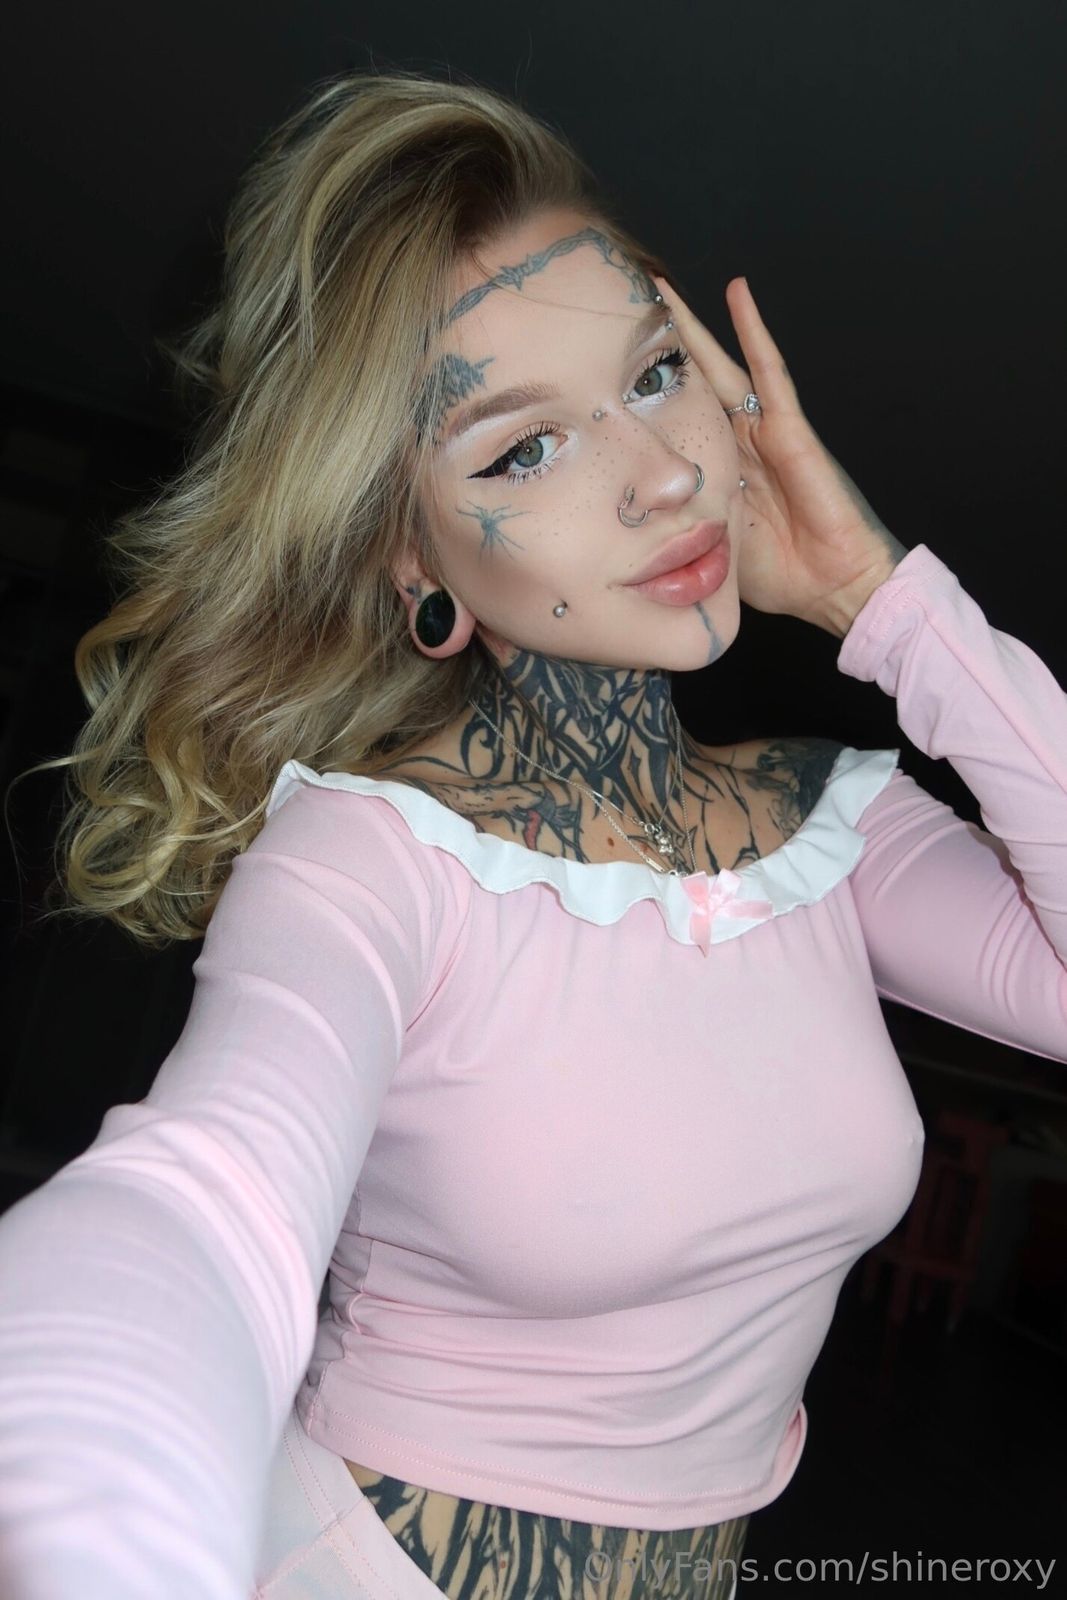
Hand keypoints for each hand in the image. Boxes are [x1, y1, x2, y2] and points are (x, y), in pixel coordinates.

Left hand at [652, 274, 908, 635]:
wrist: (835, 587)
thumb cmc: (783, 574)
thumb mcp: (715, 548)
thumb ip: (684, 527)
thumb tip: (633, 530)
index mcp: (721, 471)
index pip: (678, 422)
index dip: (647, 396)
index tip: (607, 370)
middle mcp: (741, 442)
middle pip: (694, 384)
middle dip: (661, 349)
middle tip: (627, 309)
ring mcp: (765, 430)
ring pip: (723, 367)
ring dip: (694, 327)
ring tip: (663, 288)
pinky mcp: (791, 428)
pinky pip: (770, 371)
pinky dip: (755, 331)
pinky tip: (738, 294)